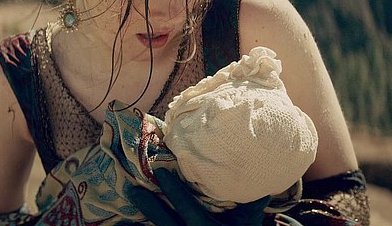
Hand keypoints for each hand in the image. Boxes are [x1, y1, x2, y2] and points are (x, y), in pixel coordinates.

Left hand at [126, 168, 270, 225]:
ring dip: (145, 215)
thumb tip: (261, 173)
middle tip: (132, 188)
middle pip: (164, 221)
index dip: (172, 189)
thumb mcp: (249, 222)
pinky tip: (132, 221)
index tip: (160, 171)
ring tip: (130, 197)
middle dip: (148, 205)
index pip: (186, 206)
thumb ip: (252, 201)